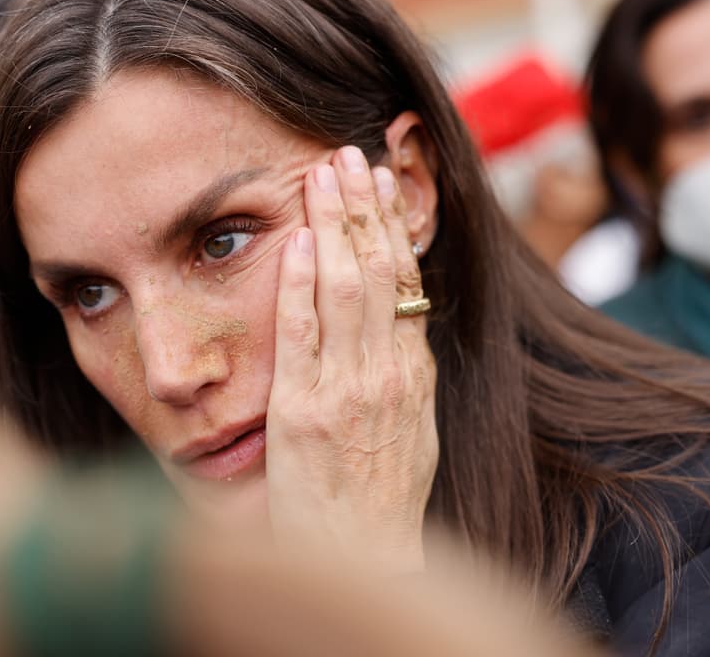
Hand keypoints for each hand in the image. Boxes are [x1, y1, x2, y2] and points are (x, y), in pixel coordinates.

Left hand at [265, 145, 437, 568]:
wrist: (363, 556)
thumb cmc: (383, 499)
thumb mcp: (414, 431)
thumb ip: (405, 377)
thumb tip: (402, 330)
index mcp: (413, 373)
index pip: (406, 281)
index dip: (392, 225)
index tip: (382, 181)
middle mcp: (386, 372)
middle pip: (378, 271)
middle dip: (362, 207)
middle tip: (349, 153)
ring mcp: (346, 388)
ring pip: (344, 288)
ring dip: (333, 225)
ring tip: (324, 174)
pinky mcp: (304, 410)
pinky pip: (301, 334)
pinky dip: (297, 284)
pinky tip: (294, 241)